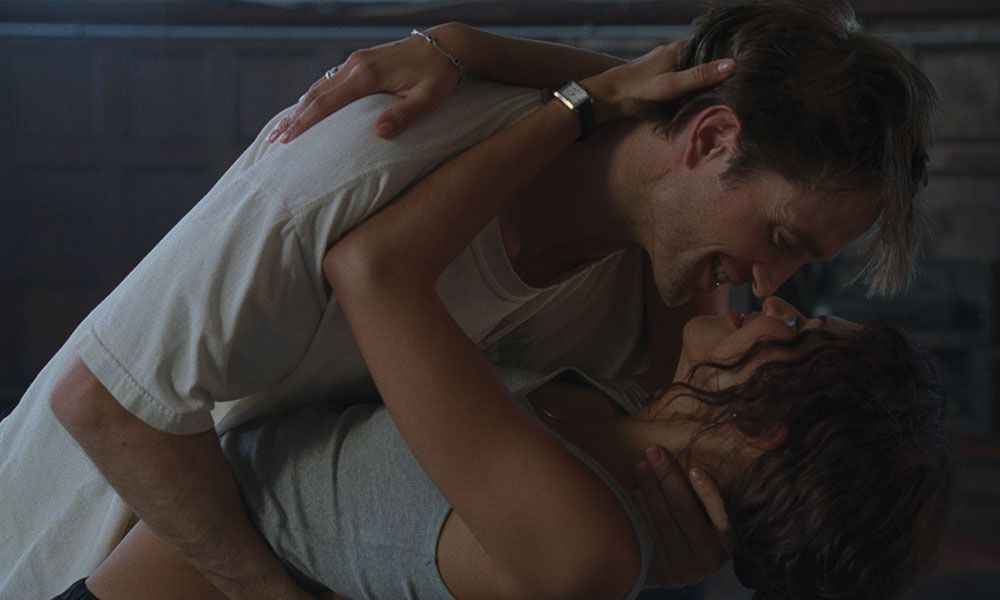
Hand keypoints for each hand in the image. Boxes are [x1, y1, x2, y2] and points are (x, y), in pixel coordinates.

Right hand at [268, 27, 462, 142]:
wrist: (447, 45)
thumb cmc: (440, 75)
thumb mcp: (428, 100)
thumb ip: (404, 115)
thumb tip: (378, 132)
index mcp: (367, 75)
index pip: (327, 102)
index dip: (304, 123)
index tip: (287, 141)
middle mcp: (355, 65)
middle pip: (315, 94)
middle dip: (294, 119)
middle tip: (275, 141)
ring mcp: (356, 61)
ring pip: (320, 86)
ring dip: (300, 108)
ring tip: (283, 129)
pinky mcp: (361, 61)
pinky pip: (330, 81)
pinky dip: (314, 97)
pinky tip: (307, 110)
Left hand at [580, 39, 733, 124]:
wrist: (603, 99)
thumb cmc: (635, 91)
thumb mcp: (670, 86)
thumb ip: (699, 77)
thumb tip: (732, 65)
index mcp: (678, 49)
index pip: (712, 44)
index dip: (729, 52)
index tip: (749, 62)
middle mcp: (673, 52)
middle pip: (703, 55)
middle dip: (719, 65)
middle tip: (743, 78)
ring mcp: (665, 63)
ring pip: (692, 66)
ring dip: (706, 75)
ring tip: (728, 87)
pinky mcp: (658, 76)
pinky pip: (682, 75)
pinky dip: (693, 82)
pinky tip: (700, 93)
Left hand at [631, 446, 732, 586]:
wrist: (684, 563)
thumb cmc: (701, 525)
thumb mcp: (711, 513)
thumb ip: (704, 495)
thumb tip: (691, 463)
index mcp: (730, 544)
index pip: (720, 517)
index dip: (707, 494)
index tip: (695, 471)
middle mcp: (710, 560)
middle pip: (686, 513)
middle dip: (668, 478)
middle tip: (654, 452)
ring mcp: (687, 571)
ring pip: (666, 522)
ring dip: (651, 490)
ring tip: (642, 466)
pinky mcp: (666, 574)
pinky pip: (651, 536)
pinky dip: (643, 511)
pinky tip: (637, 492)